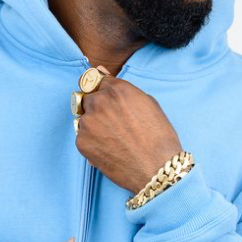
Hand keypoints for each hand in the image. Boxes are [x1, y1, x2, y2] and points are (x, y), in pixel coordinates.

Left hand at [74, 72, 182, 193]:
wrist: (157, 169)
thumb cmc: (159, 138)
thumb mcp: (149, 104)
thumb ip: (123, 88)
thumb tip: (100, 72)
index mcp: (117, 89)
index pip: (97, 80)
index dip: (103, 92)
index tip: (106, 102)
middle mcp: (100, 102)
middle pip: (88, 99)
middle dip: (98, 109)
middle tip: (113, 126)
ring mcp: (88, 122)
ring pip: (84, 119)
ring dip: (94, 126)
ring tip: (114, 141)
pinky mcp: (82, 142)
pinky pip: (82, 137)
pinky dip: (92, 143)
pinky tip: (109, 151)